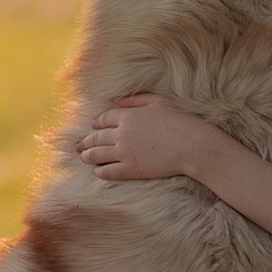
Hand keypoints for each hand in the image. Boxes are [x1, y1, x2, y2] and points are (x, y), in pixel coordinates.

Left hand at [77, 94, 228, 181]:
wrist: (193, 146)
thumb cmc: (181, 120)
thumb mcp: (159, 101)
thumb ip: (136, 99)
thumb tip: (116, 100)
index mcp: (128, 116)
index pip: (104, 119)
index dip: (96, 123)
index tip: (93, 127)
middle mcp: (122, 133)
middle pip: (96, 137)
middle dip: (86, 141)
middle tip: (79, 145)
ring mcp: (125, 152)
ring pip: (97, 155)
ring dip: (88, 156)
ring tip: (83, 158)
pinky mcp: (131, 169)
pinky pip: (108, 171)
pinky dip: (100, 171)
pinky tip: (98, 171)